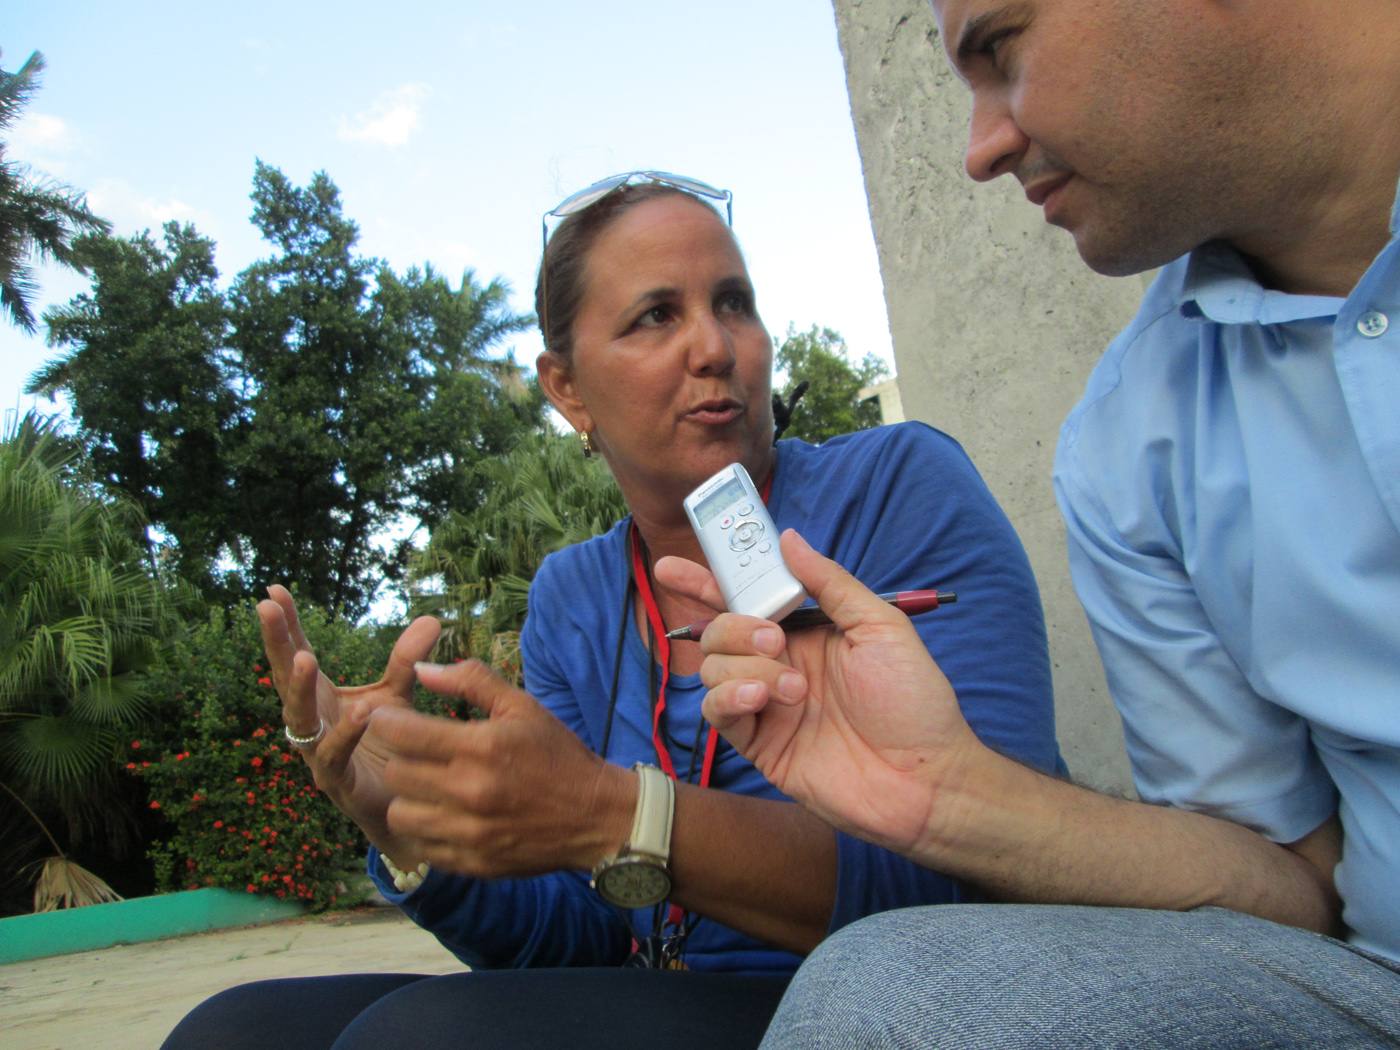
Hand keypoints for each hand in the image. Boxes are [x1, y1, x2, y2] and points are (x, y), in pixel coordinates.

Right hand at [256, 585, 439, 837]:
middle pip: (286, 678)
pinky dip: (345, 734)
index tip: (274, 590)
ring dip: (300, 690)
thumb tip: (432, 619)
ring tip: (306, 659)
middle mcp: (311, 723)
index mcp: (320, 698)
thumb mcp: (395, 696)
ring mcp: (317, 753)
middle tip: (267, 608)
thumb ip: (406, 661)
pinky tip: (360, 712)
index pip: (296, 652)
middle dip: (276, 643)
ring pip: (299, 720)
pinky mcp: (336, 782)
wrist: (403, 807)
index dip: (286, 625)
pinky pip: (333, 756)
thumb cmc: (389, 746)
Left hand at [371, 660, 634, 879]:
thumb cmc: (558, 755)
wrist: (596, 816)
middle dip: (400, 758)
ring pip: (399, 814)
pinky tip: (443, 815)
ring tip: (427, 787)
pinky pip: (421, 846)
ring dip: (407, 797)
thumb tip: (421, 668)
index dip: (386, 723)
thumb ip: (471, 681)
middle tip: (417, 753)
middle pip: (395, 773)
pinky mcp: (472, 862)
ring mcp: (469, 832)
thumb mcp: (523, 706)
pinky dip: (424, 830)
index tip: (390, 720)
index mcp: (481, 747)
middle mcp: (470, 792)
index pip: (401, 734)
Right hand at [654, 529, 983, 854]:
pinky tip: (760, 700)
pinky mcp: (759, 744)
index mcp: (807, 631)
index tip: (671, 568)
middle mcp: (780, 664)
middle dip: (735, 626)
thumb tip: (789, 539)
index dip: (706, 581)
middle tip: (774, 638)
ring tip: (794, 689)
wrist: (925, 778)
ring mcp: (767, 705)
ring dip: (746, 667)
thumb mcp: (881, 627)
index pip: (746, 597)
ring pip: (713, 669)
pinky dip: (729, 698)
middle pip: (720, 630)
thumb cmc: (915, 702)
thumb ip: (830, 583)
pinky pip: (717, 713)